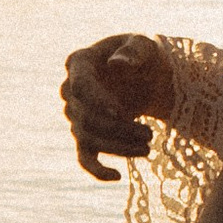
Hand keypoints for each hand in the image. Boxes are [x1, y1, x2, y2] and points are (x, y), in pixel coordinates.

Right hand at [61, 32, 168, 177]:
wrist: (151, 76)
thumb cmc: (145, 56)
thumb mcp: (145, 46)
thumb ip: (133, 51)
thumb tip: (117, 65)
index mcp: (80, 62)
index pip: (80, 86)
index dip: (97, 101)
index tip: (120, 113)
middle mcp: (71, 89)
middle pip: (86, 117)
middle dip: (118, 129)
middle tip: (150, 134)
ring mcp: (78, 114)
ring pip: (89, 138)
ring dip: (118, 147)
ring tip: (148, 147)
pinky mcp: (88, 134)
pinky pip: (85, 157)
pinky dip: (97, 170)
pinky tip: (117, 177)